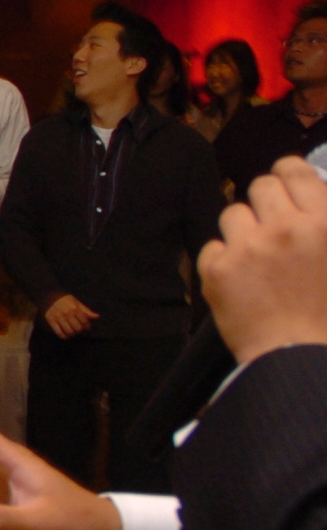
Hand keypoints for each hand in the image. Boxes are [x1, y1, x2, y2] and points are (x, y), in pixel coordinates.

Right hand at [41, 294, 97, 339]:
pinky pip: (59, 332)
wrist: (50, 297)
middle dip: (80, 330)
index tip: (87, 327)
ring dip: (73, 334)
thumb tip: (97, 316)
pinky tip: (66, 335)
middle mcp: (66, 313)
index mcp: (74, 308)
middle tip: (79, 329)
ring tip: (73, 332)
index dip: (87, 326)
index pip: (84, 321)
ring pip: (69, 331)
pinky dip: (64, 336)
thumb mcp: (77, 303)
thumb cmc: (66, 301)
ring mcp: (58, 317)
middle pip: (77, 328)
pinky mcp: (51, 321)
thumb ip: (86, 311)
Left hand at [202, 153, 326, 364]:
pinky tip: (243, 281)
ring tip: (259, 258)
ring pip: (232, 213)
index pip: (292, 170)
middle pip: (259, 186)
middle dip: (266, 203)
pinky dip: (224, 262)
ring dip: (244, 231)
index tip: (284, 183)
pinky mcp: (218, 270)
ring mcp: (248, 247)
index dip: (287, 174)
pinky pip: (213, 247)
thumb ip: (326, 223)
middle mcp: (286, 227)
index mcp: (326, 221)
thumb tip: (312, 198)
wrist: (301, 359)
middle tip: (274, 224)